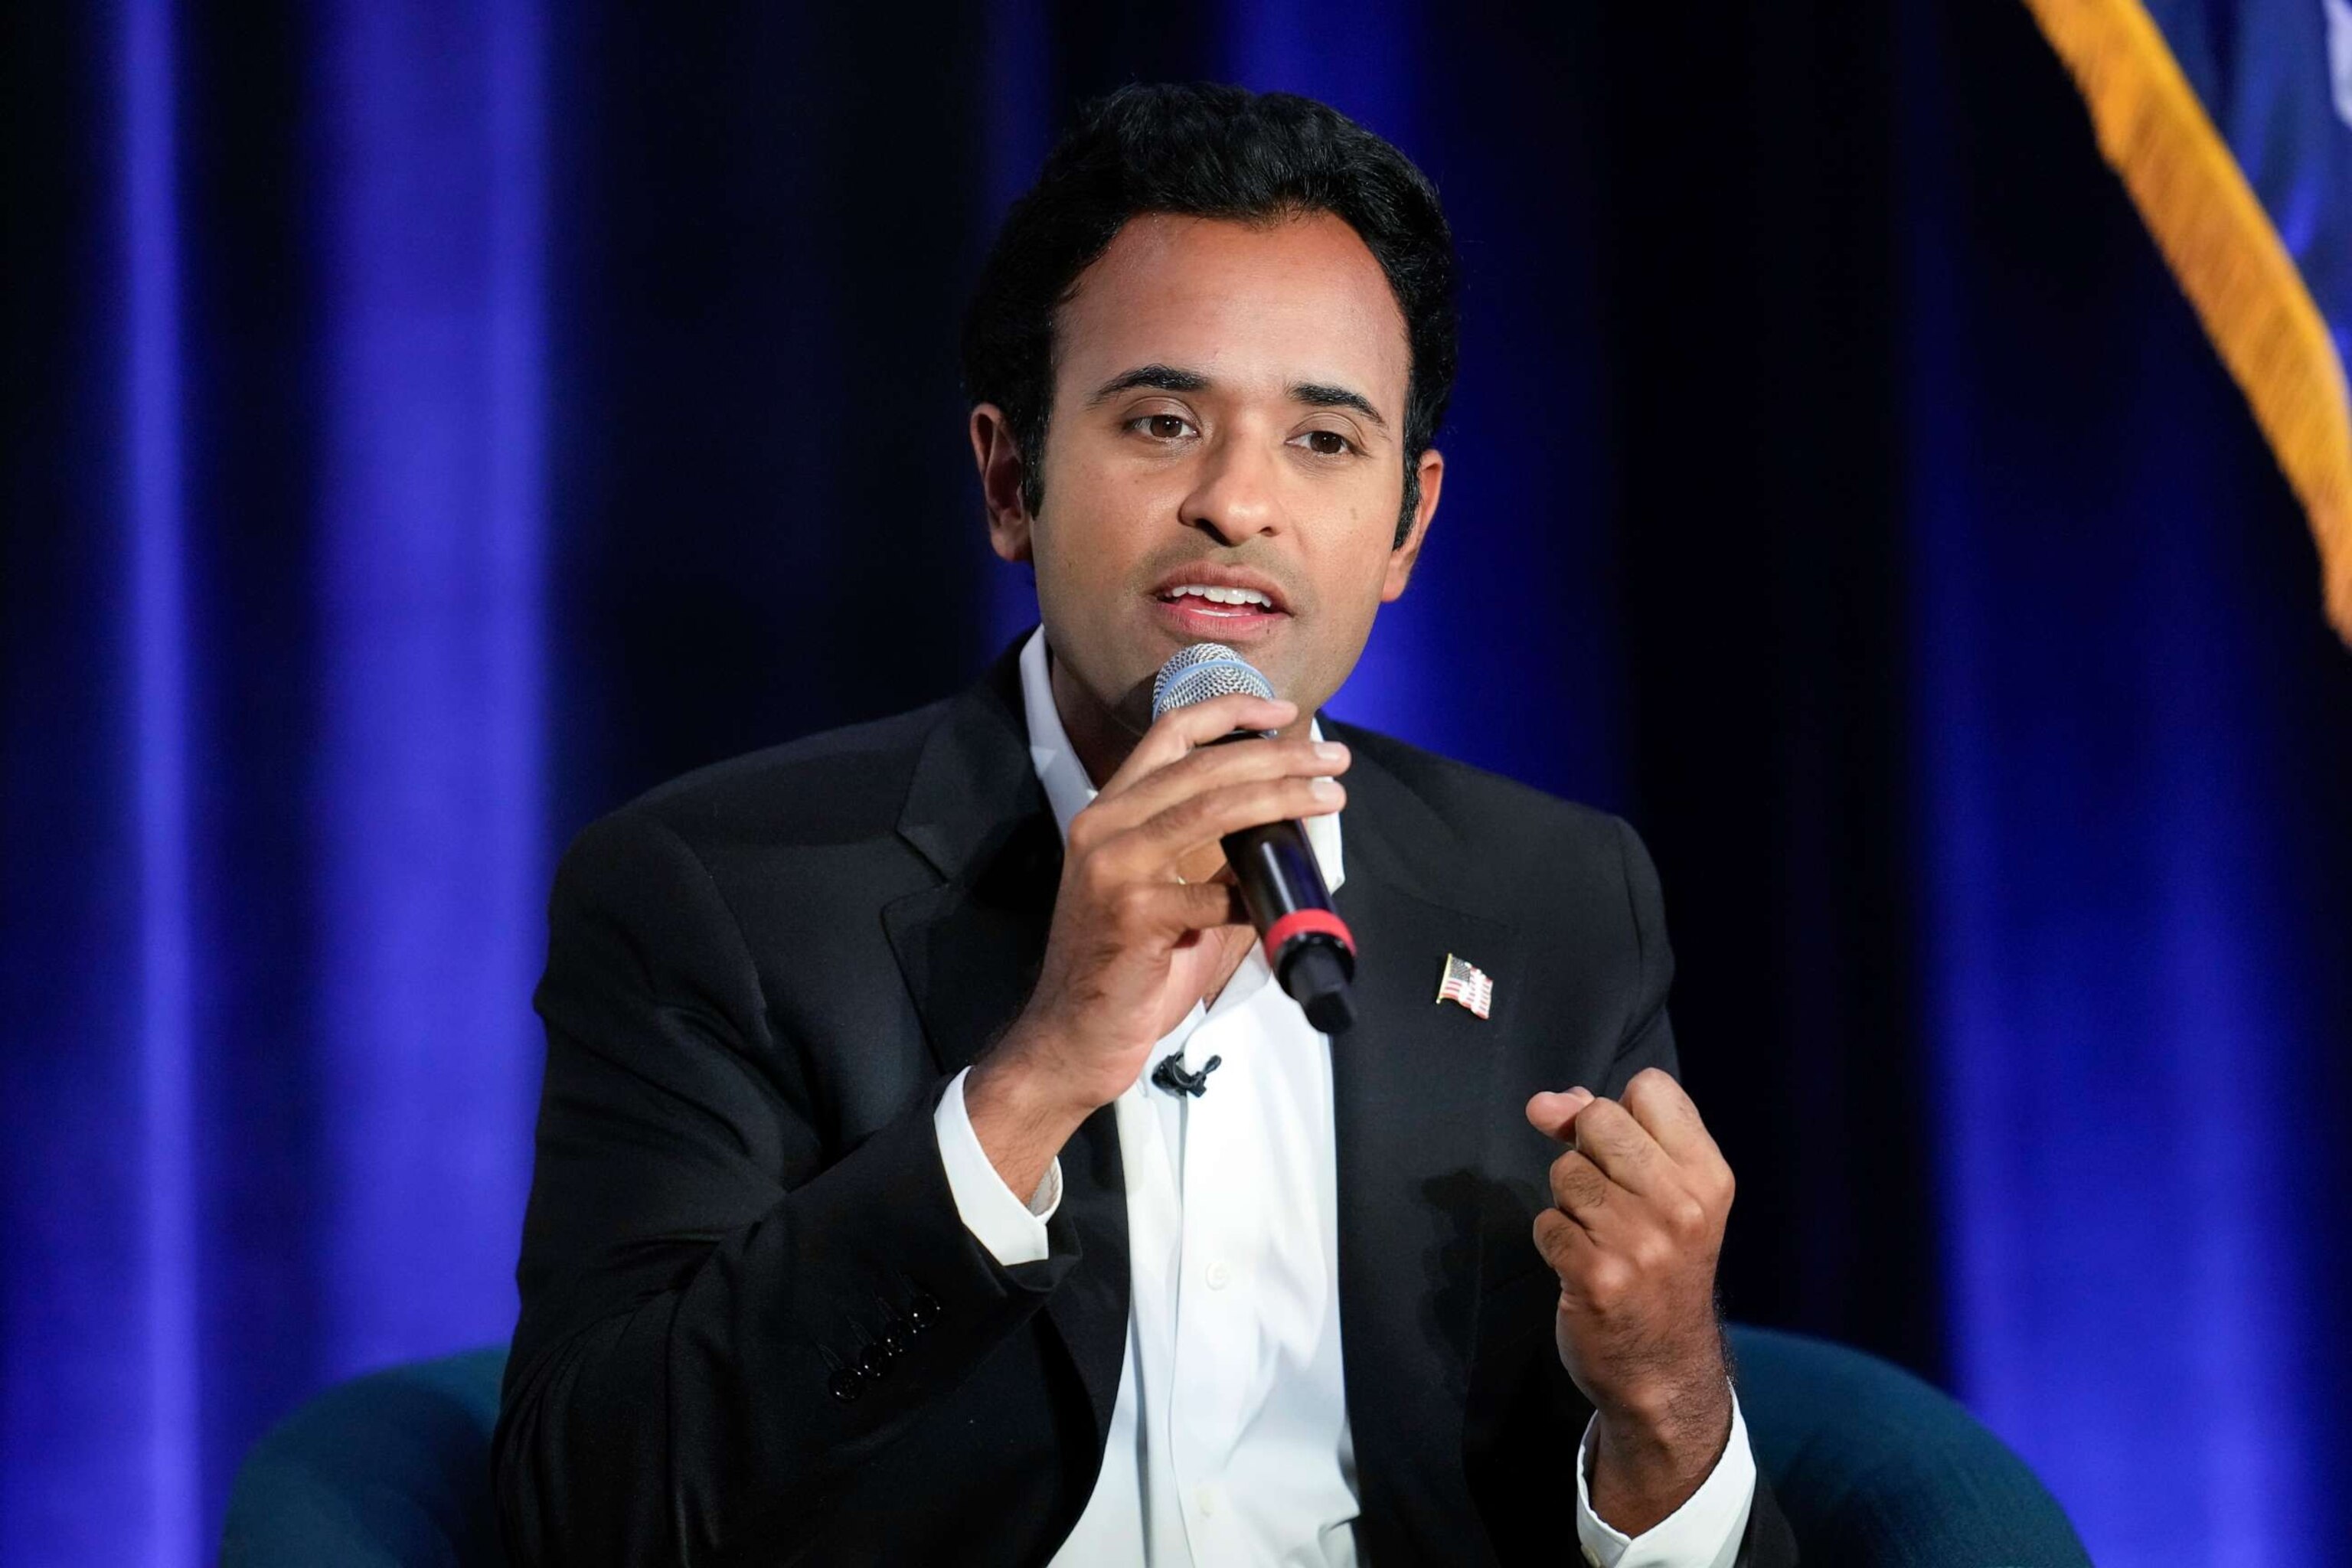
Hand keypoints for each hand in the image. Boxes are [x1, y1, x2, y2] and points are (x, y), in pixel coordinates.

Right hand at [964, 691, 1348, 1196]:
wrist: (1072, 1036)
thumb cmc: (1124, 968)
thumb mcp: (1165, 894)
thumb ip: (1212, 856)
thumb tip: (1287, 827)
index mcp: (1110, 810)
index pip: (1168, 733)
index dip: (1229, 711)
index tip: (1284, 710)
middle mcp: (1104, 826)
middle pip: (1204, 765)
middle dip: (1279, 757)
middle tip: (1334, 762)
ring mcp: (1113, 867)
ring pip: (1212, 810)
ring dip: (1282, 798)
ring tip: (1330, 797)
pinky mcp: (1130, 914)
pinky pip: (1213, 895)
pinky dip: (1257, 895)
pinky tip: (1285, 901)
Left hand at [1525, 1068, 1734, 1535]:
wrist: (1663, 1371)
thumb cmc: (1660, 1268)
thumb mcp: (1667, 1196)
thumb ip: (1615, 1133)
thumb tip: (1546, 1103)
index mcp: (1709, 1176)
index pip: (1650, 1086)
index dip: (1619, 1110)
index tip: (1622, 1153)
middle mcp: (1683, 1206)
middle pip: (1597, 1118)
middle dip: (1585, 1152)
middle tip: (1609, 1203)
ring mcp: (1641, 1243)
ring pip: (1565, 1173)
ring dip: (1568, 1204)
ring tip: (1602, 1239)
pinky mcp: (1596, 1277)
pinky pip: (1546, 1223)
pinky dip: (1553, 1242)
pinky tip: (1582, 1268)